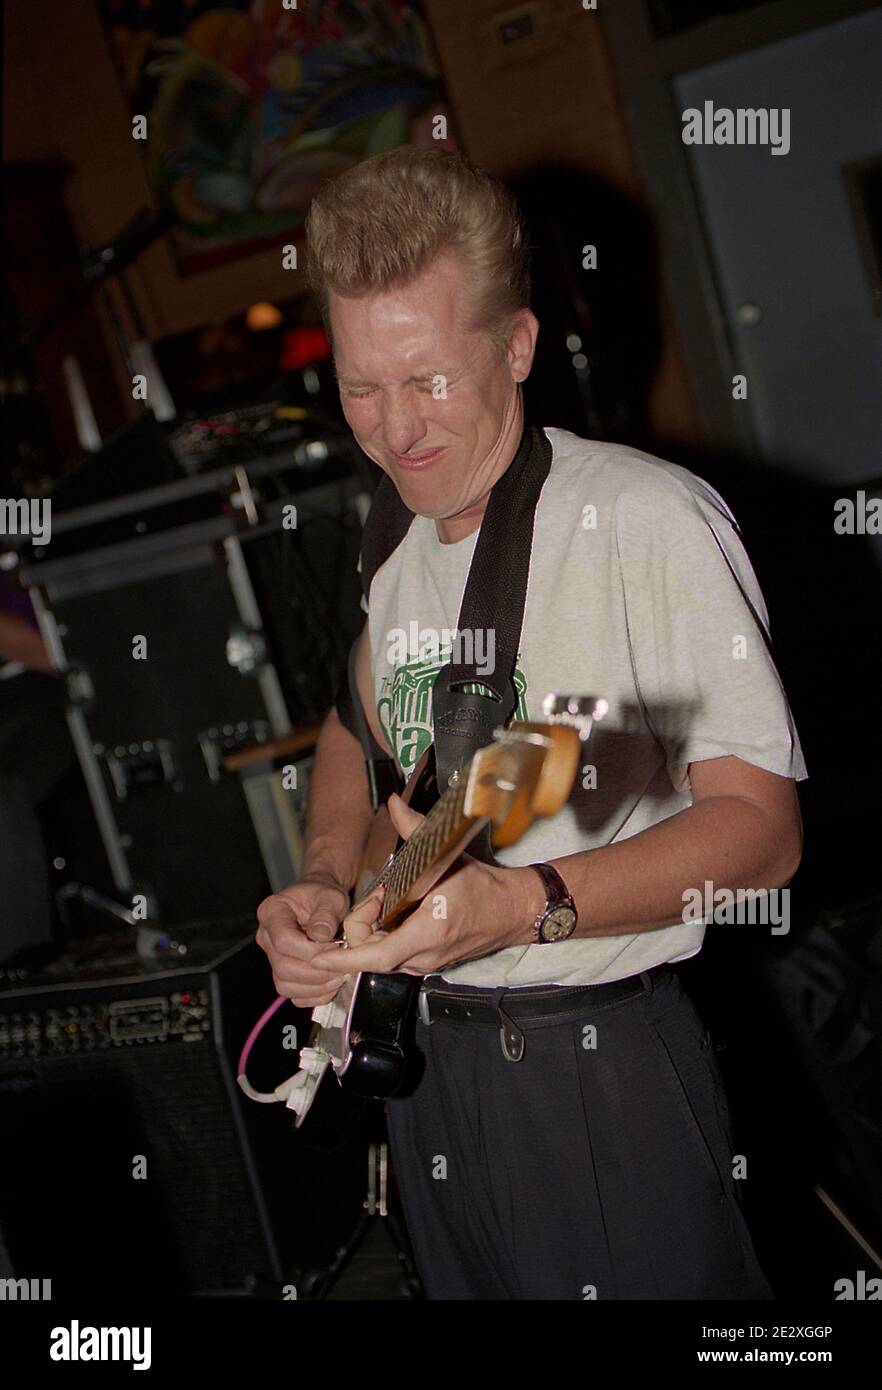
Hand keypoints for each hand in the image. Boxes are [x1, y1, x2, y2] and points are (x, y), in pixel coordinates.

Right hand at [255, 875, 350, 1006]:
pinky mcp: (282, 973)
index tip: (335, 946)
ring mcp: (272, 957)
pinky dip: (314, 996)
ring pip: (285, 985)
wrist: (321, 903)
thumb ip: (326, 913)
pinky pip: (293, 994)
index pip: (284, 941)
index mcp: (271, 912)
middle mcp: (266, 937)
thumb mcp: (330, 896)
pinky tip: (331, 984)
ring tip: (339, 976)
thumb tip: (320, 935)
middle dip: (315, 972)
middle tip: (341, 966)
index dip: (310, 950)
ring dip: (316, 987)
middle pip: (282, 967)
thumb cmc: (323, 897)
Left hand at [313, 793, 536, 976]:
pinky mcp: (429, 964)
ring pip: (381, 955)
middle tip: (378, 897)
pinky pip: (395, 956)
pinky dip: (386, 938)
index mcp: (427, 932)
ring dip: (374, 931)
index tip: (318, 955)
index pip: (374, 957)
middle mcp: (424, 956)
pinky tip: (398, 914)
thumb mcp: (447, 856)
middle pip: (370, 952)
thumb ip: (415, 830)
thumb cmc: (484, 887)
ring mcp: (427, 964)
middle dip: (361, 925)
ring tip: (391, 902)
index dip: (343, 959)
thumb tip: (394, 803)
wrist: (514, 911)